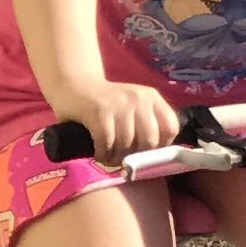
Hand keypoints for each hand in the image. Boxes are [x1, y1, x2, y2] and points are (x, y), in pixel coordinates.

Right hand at [61, 76, 186, 165]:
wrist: (74, 86)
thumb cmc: (106, 104)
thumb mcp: (133, 108)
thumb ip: (147, 124)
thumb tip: (157, 158)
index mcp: (152, 97)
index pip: (171, 127)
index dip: (161, 147)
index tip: (146, 153)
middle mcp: (140, 98)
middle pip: (150, 140)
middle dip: (136, 157)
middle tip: (123, 160)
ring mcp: (120, 104)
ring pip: (127, 144)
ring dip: (117, 159)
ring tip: (109, 158)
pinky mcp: (100, 111)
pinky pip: (107, 143)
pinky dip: (103, 154)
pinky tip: (99, 153)